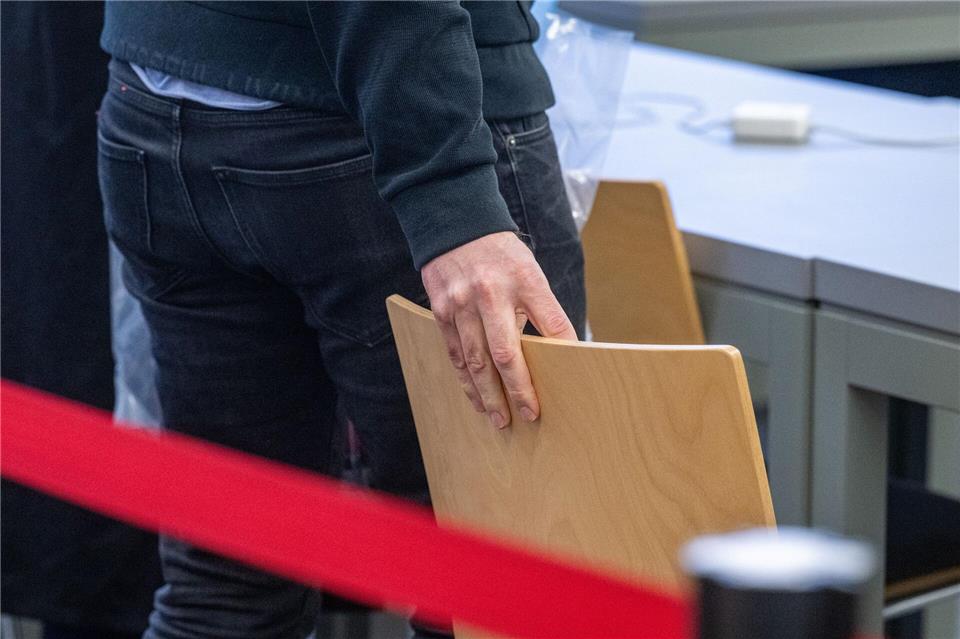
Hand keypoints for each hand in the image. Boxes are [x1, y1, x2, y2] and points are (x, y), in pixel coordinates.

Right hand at [421, 231, 577, 427]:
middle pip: (505, 353)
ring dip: (489, 394)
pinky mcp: (441, 312)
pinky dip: (466, 380)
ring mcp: (461, 305)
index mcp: (523, 280)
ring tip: (500, 419)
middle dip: (517, 389)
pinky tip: (476, 397)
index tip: (571, 382)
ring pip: (475, 361)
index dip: (561, 353)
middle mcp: (490, 294)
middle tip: (529, 416)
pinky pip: (454, 354)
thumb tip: (564, 350)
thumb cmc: (501, 255)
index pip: (550, 321)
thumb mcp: (531, 272)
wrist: (455, 225)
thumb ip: (544, 309)